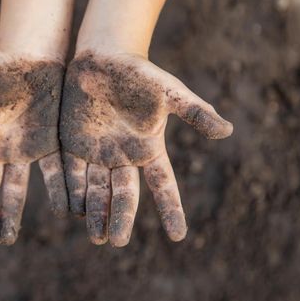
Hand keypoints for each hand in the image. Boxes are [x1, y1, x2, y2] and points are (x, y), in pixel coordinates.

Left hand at [60, 51, 232, 245]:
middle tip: (117, 241)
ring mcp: (97, 153)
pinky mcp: (73, 146)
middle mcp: (123, 157)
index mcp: (148, 149)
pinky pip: (72, 173)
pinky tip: (71, 210)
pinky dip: (72, 192)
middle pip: (124, 195)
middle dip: (121, 218)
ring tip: (96, 237)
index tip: (179, 237)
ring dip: (96, 213)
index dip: (171, 210)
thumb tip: (228, 131)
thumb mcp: (169, 92)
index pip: (163, 186)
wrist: (102, 59)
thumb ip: (194, 112)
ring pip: (97, 190)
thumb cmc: (139, 74)